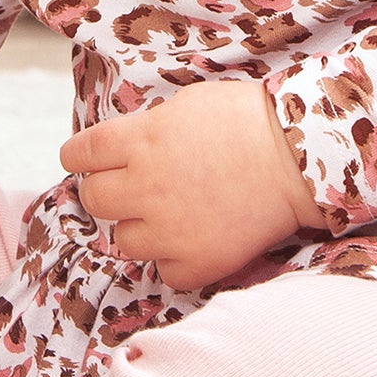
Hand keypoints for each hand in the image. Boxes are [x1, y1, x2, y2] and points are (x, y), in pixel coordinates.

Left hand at [60, 80, 327, 293]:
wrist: (298, 155)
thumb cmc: (247, 119)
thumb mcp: (186, 105)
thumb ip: (148, 128)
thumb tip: (125, 146)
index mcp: (140, 141)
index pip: (80, 154)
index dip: (78, 158)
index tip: (81, 161)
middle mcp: (145, 186)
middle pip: (94, 200)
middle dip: (106, 192)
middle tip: (128, 188)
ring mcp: (170, 228)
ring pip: (124, 240)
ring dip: (139, 228)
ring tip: (167, 215)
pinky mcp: (198, 261)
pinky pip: (164, 272)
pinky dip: (173, 259)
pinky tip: (191, 240)